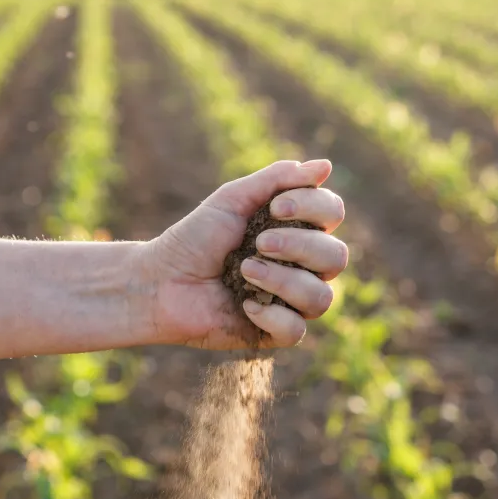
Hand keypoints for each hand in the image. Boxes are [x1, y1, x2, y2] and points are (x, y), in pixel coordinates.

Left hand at [138, 159, 347, 348]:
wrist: (161, 280)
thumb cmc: (195, 238)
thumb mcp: (233, 199)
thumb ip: (277, 180)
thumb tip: (325, 166)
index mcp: (296, 230)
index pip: (332, 214)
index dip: (314, 208)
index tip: (275, 207)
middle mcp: (302, 266)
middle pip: (336, 257)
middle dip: (299, 246)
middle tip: (258, 243)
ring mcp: (291, 301)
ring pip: (321, 297)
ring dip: (283, 280)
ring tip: (245, 271)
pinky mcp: (275, 332)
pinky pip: (297, 330)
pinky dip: (272, 315)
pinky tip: (245, 305)